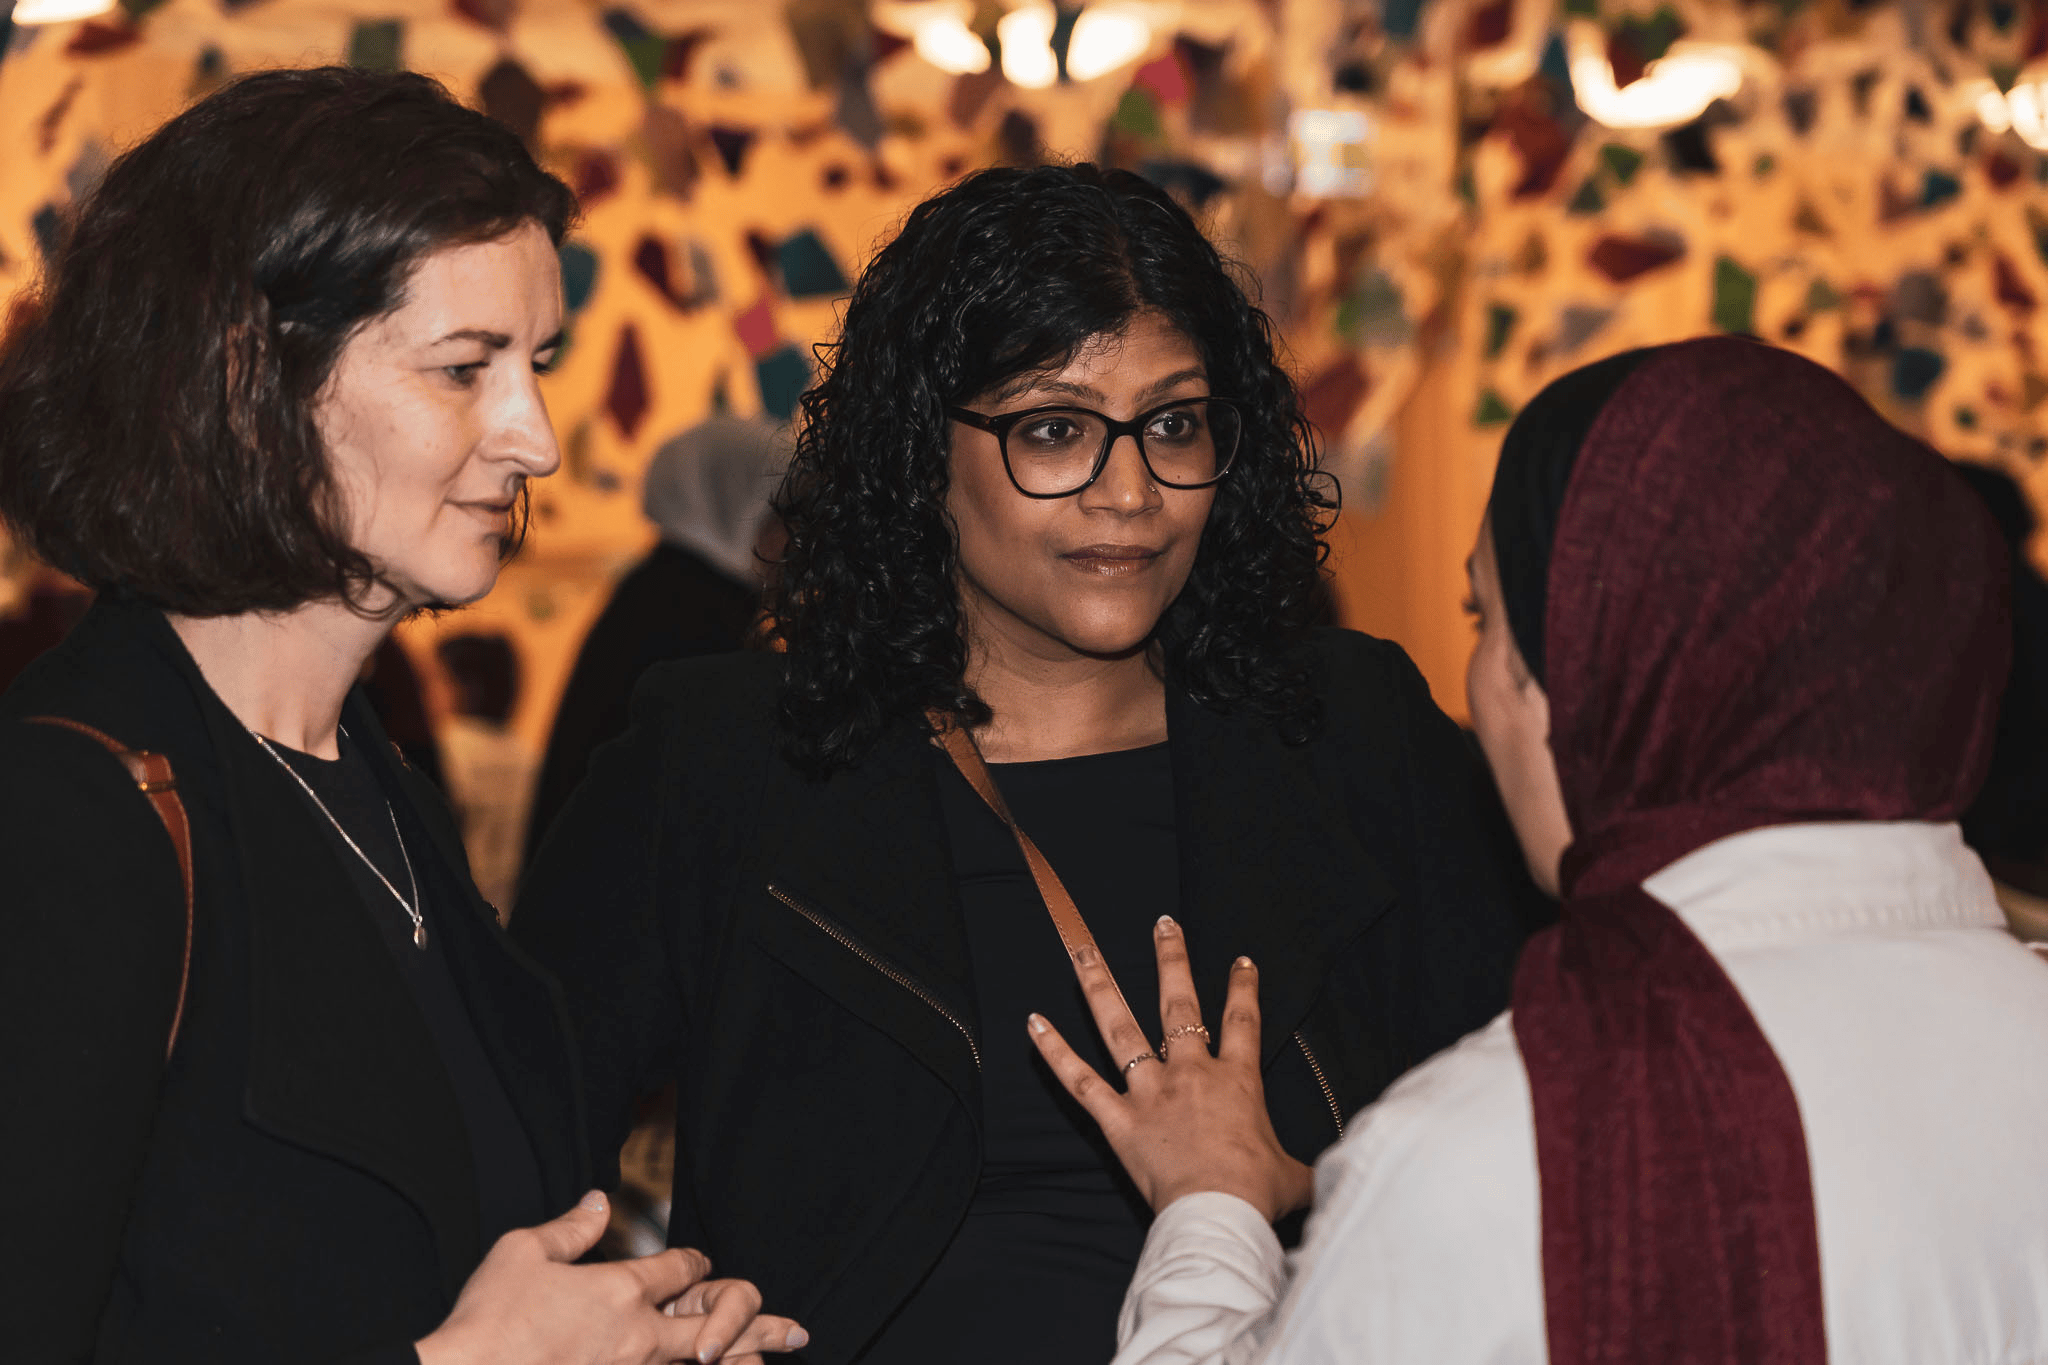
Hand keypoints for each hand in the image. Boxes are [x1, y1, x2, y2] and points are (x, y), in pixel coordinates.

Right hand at [415, 1191, 807, 1364]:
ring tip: (773, 1358)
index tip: (696, 1265)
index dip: (691, 1264)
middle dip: (756, 1318)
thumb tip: (596, 1203)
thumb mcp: (521, 1253)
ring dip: (742, 1358)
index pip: (679, 1268)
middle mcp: (637, 1338)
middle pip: (717, 1321)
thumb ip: (569, 1228)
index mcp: (619, 1291)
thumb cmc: (486, 1324)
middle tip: (794, 1326)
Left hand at [1028, 917, 1314, 1223]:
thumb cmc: (1258, 1193)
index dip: (1242, 987)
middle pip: (1179, 1004)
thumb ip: (1310, 1170)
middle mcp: (1191, 1074)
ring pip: (1120, 1027)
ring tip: (1082, 950)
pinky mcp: (1118, 1118)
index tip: (1240, 960)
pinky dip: (1054, 1052)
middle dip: (1172, 960)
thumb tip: (1335, 1179)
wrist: (1220, 1212)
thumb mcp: (1295, 1176)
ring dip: (1100, 985)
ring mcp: (1150, 1091)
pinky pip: (1079, 1080)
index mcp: (1237, 1080)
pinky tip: (1033, 1022)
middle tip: (1163, 924)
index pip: (1242, 1021)